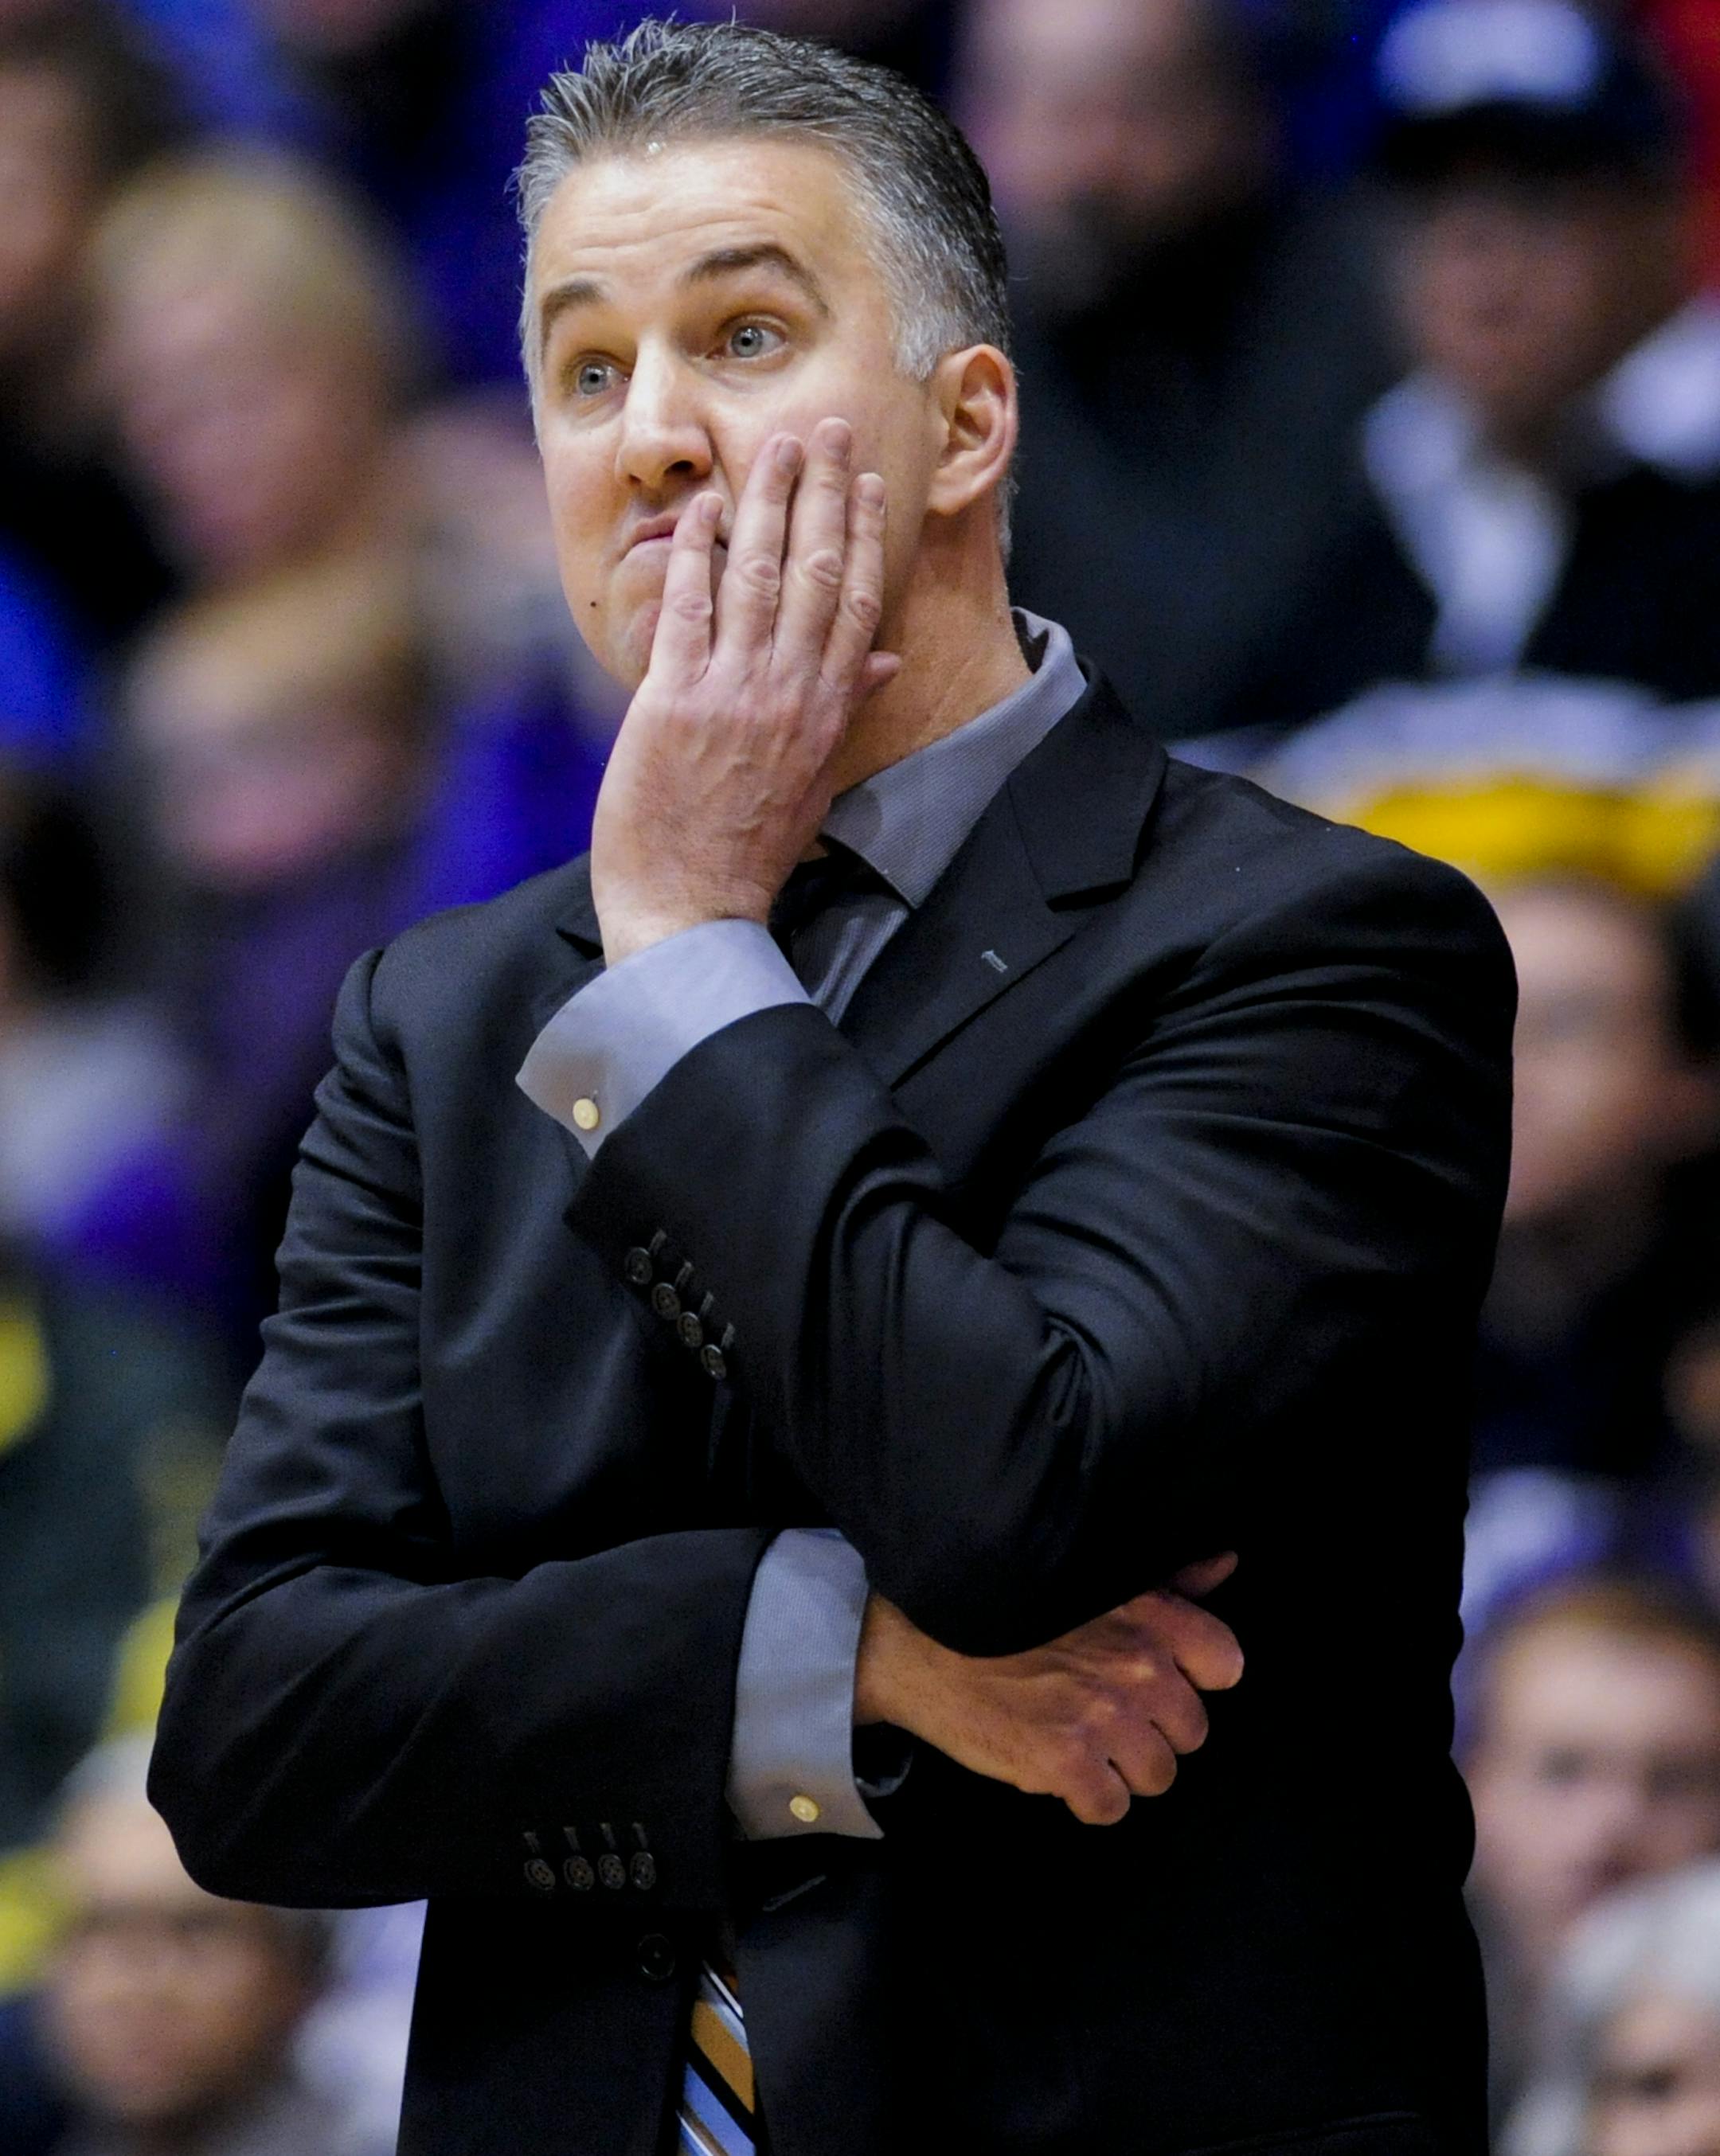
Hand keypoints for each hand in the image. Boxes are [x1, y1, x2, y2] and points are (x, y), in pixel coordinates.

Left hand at [590, 417, 898, 966]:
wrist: (692, 910)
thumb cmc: (747, 851)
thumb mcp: (815, 783)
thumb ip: (846, 712)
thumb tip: (884, 661)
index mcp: (826, 712)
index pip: (856, 604)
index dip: (863, 534)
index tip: (868, 481)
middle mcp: (788, 693)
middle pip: (815, 573)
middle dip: (824, 493)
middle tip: (828, 429)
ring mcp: (732, 694)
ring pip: (758, 577)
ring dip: (767, 503)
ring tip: (774, 447)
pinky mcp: (673, 702)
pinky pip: (689, 610)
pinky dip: (697, 554)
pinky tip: (704, 506)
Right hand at [853, 1555, 1243, 1825]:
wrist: (922, 1648)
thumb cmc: (1009, 1613)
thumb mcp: (1094, 1583)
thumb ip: (1168, 1584)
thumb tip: (1227, 1562)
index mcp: (1147, 1615)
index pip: (1225, 1663)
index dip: (1194, 1680)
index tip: (1157, 1680)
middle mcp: (1136, 1665)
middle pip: (1191, 1732)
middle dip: (1152, 1731)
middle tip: (1105, 1716)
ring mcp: (1103, 1717)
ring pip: (1158, 1776)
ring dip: (1124, 1770)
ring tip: (1083, 1744)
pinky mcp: (1066, 1763)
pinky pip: (1111, 1808)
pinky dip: (1089, 1799)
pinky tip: (1060, 1770)